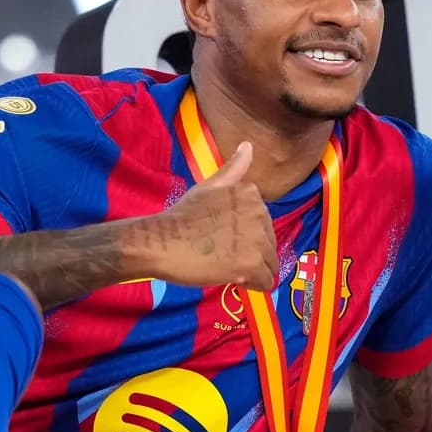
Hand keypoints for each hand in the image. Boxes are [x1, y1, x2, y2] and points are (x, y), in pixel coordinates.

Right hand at [145, 141, 279, 288]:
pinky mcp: (251, 263)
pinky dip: (253, 285)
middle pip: (269, 245)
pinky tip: (233, 279)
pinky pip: (265, 281)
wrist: (162, 242)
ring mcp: (256, 239)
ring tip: (225, 266)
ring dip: (252, 270)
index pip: (264, 225)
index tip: (223, 239)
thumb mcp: (208, 187)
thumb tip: (248, 146)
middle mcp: (259, 213)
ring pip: (269, 264)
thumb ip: (233, 170)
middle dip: (250, 254)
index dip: (245, 237)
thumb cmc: (181, 216)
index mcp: (251, 194)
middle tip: (221, 255)